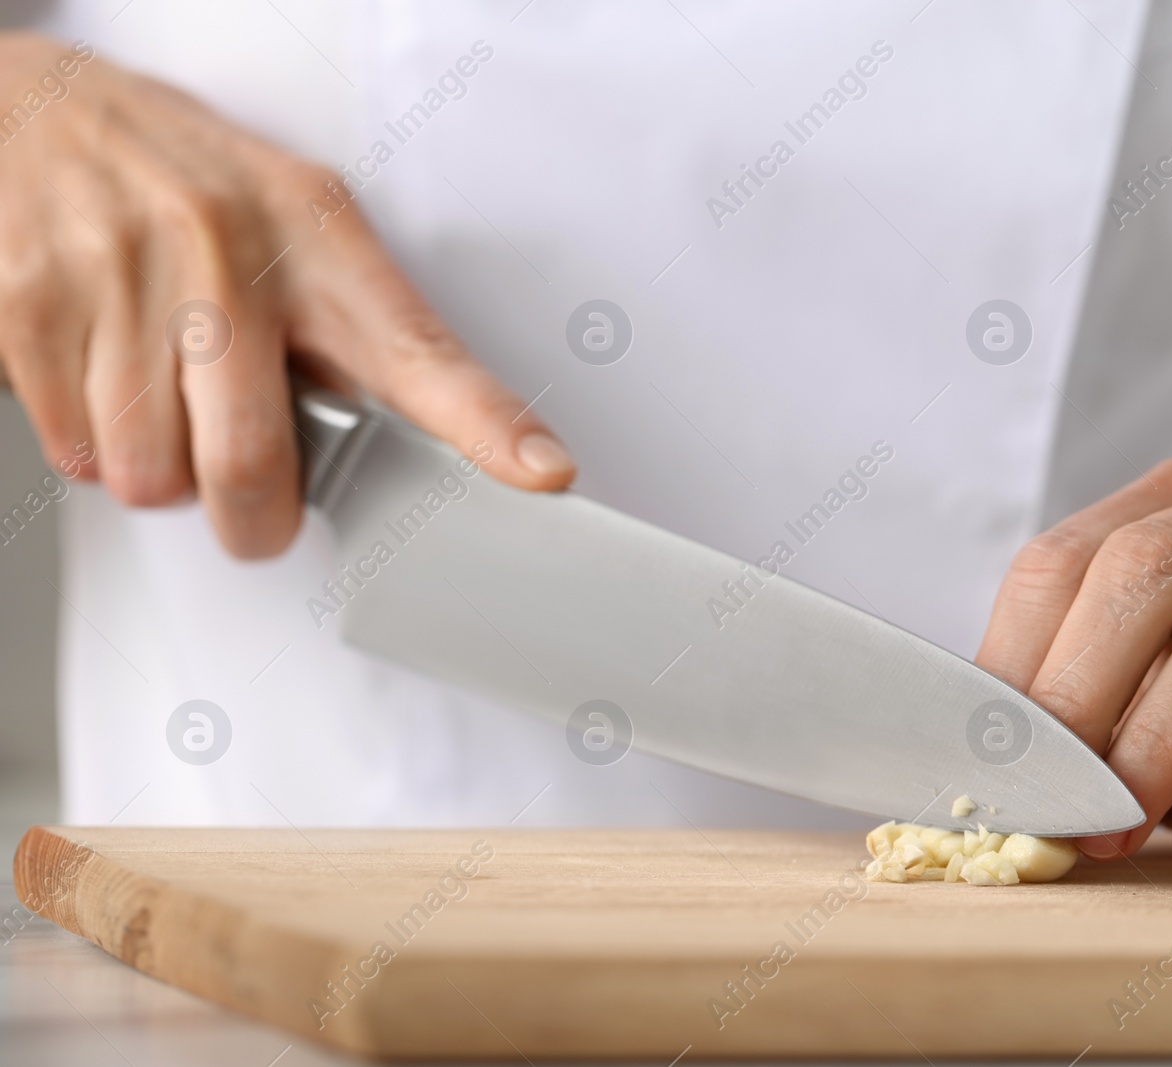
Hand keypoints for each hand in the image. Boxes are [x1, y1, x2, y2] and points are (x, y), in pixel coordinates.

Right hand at [0, 34, 573, 557]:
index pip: (419, 351)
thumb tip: (413, 451)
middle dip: (250, 515)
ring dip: (158, 469)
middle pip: (248, 465)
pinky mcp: (31, 305)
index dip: (486, 424)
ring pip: (149, 475)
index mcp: (318, 239)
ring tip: (162, 391)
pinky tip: (103, 371)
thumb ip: (355, 332)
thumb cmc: (191, 186)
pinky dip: (88, 441)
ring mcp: (122, 274)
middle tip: (251, 501)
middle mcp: (226, 252)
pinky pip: (73, 452)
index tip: (544, 471)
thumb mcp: (299, 224)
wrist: (40, 115)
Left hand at [976, 455, 1171, 860]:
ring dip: (1165, 738)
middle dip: (1084, 693)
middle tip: (1055, 801)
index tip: (988, 762)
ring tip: (1123, 826)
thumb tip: (989, 767)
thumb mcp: (1161, 692)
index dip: (1015, 662)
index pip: (1063, 559)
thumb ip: (1089, 703)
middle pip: (1148, 569)